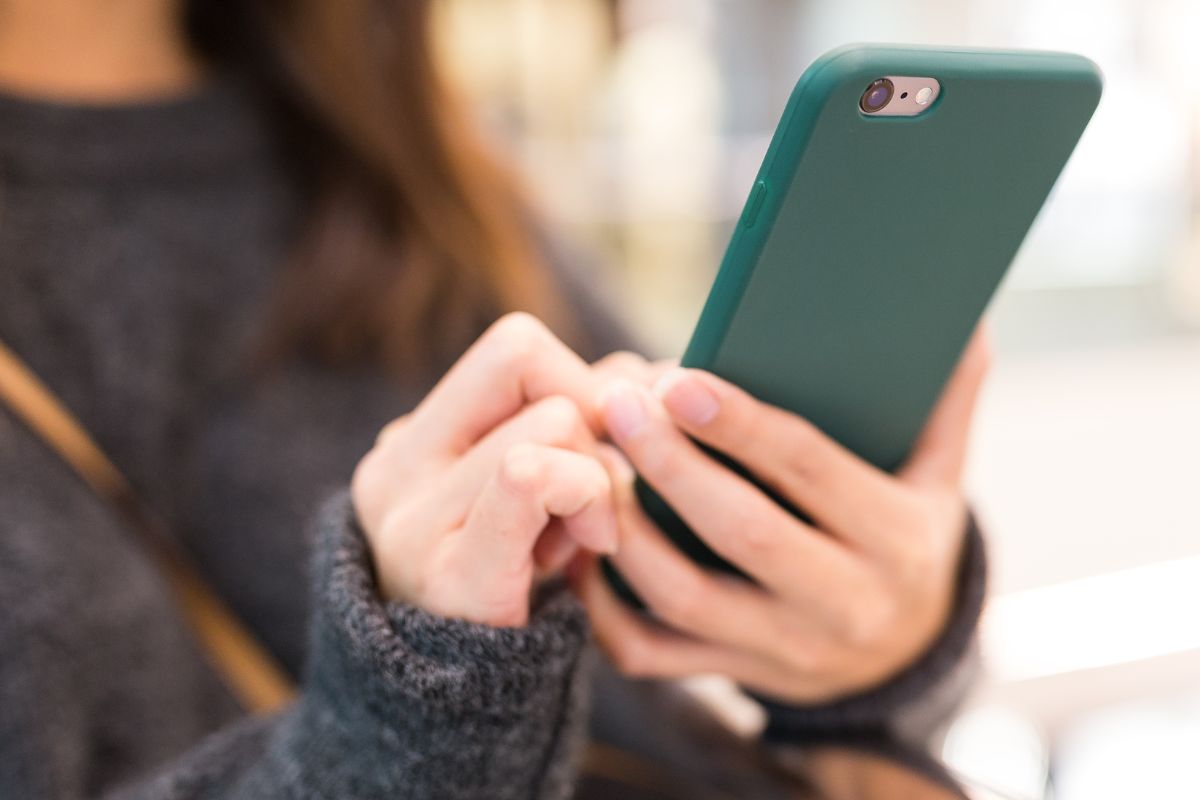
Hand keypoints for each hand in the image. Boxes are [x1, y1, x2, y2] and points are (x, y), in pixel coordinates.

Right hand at [351, 313, 619, 627]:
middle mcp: (395, 469)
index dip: (581, 376)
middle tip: (603, 490)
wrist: (464, 710)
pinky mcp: (451, 573)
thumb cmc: (520, 586)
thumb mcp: (528, 491)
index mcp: (411, 440)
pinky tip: (593, 547)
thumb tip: (649, 375)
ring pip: (550, 424)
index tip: (606, 439)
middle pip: (529, 361)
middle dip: (594, 416)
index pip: (515, 346)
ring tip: (587, 537)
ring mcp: (412, 522)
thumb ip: (569, 425)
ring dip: (600, 477)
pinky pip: (529, 476)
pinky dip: (583, 496)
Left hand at [575, 331, 990, 702]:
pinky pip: (653, 654)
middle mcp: (846, 602)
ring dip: (625, 528)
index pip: (810, 471)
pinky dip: (603, 605)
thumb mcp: (939, 473)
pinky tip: (577, 541)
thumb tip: (960, 313)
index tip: (678, 379)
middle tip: (614, 403)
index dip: (741, 426)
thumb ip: (945, 398)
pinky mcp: (736, 676)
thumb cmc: (906, 535)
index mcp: (898, 538)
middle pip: (741, 532)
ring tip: (587, 461)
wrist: (908, 657)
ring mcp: (786, 650)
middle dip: (669, 465)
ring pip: (685, 597)